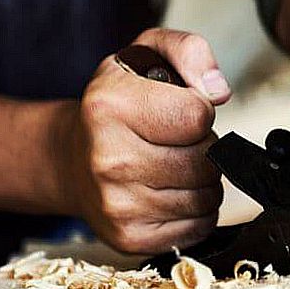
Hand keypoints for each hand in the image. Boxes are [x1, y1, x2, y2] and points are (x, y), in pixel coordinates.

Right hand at [64, 28, 231, 252]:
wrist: (71, 159)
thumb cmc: (116, 107)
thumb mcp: (145, 54)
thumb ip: (189, 51)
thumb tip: (218, 91)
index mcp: (108, 106)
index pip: (197, 116)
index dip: (199, 112)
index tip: (178, 111)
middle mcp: (108, 159)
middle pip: (205, 162)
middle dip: (203, 149)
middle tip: (176, 142)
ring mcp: (117, 205)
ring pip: (206, 198)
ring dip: (201, 182)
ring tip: (173, 166)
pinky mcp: (130, 237)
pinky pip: (198, 228)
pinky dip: (195, 212)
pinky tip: (169, 192)